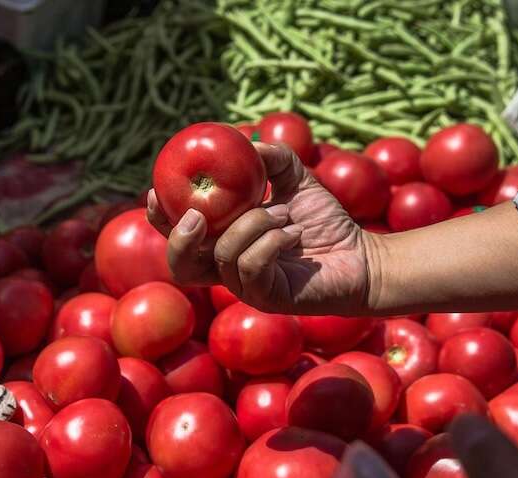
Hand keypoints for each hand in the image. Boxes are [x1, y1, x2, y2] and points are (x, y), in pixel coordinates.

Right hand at [147, 143, 375, 314]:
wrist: (361, 256)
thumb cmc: (325, 220)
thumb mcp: (295, 180)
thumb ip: (269, 158)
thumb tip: (243, 139)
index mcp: (223, 242)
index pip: (178, 236)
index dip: (159, 218)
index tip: (156, 189)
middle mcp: (228, 269)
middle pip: (180, 266)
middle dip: (180, 238)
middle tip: (196, 213)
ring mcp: (247, 287)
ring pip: (223, 256)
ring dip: (251, 225)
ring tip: (283, 212)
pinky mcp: (268, 297)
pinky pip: (251, 266)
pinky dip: (270, 240)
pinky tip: (294, 231)